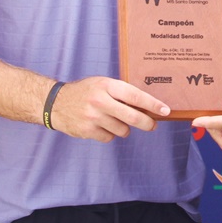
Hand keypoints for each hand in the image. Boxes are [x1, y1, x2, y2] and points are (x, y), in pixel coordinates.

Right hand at [52, 77, 169, 141]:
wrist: (55, 103)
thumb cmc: (85, 92)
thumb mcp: (102, 84)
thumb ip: (121, 92)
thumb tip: (147, 105)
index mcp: (106, 85)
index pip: (135, 95)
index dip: (153, 104)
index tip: (166, 110)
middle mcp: (100, 101)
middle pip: (132, 117)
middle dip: (147, 123)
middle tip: (152, 125)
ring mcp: (93, 117)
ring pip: (122, 130)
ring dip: (124, 128)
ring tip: (114, 120)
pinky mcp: (87, 131)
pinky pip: (109, 138)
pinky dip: (109, 134)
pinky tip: (101, 126)